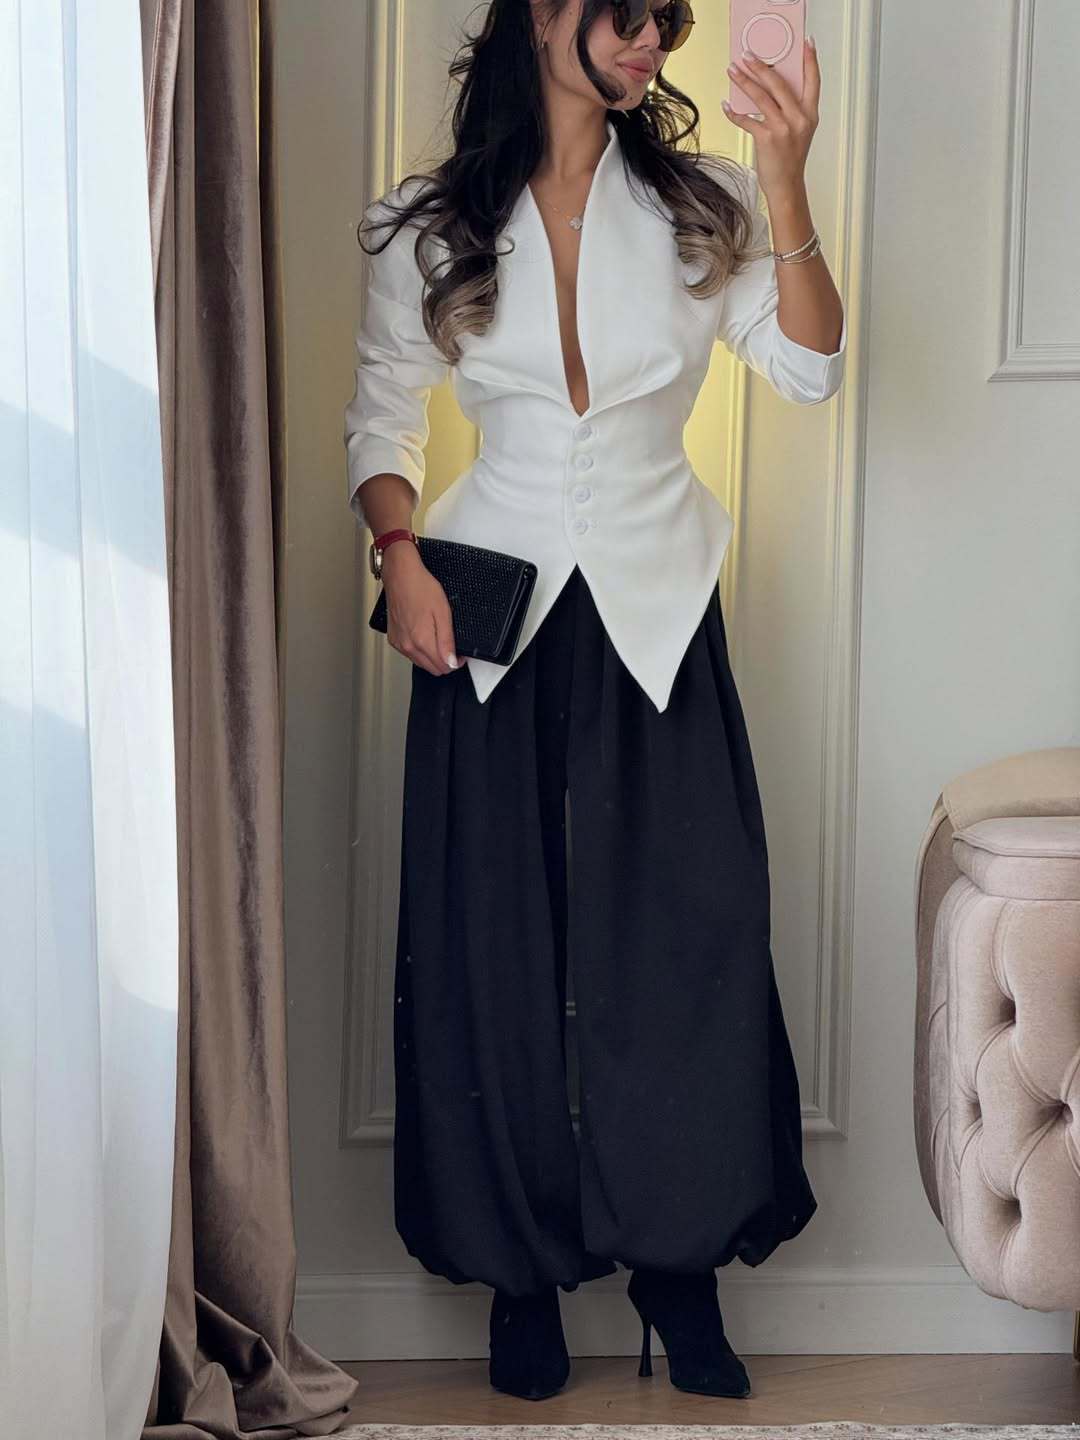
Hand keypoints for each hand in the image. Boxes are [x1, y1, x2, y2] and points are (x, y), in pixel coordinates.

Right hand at [380, 542, 459, 675]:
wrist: (401, 576)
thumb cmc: (421, 588)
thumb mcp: (443, 613)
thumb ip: (447, 641)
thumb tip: (451, 662)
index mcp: (421, 641)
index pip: (443, 667)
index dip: (455, 662)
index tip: (460, 653)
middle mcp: (408, 646)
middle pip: (432, 668)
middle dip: (445, 661)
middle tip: (451, 645)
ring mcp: (399, 644)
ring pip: (421, 663)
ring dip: (432, 657)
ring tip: (437, 637)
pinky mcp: (393, 639)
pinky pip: (410, 654)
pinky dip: (420, 650)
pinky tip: (423, 635)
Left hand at [722, 36, 819, 200]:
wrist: (786, 186)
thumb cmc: (790, 159)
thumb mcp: (799, 131)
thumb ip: (791, 110)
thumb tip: (770, 88)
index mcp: (810, 114)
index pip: (813, 81)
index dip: (810, 60)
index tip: (806, 42)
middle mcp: (799, 118)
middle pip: (779, 83)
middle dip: (761, 66)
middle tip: (748, 55)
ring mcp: (783, 128)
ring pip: (761, 97)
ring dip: (744, 81)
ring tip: (733, 70)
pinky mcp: (767, 138)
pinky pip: (747, 119)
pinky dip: (734, 112)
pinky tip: (726, 105)